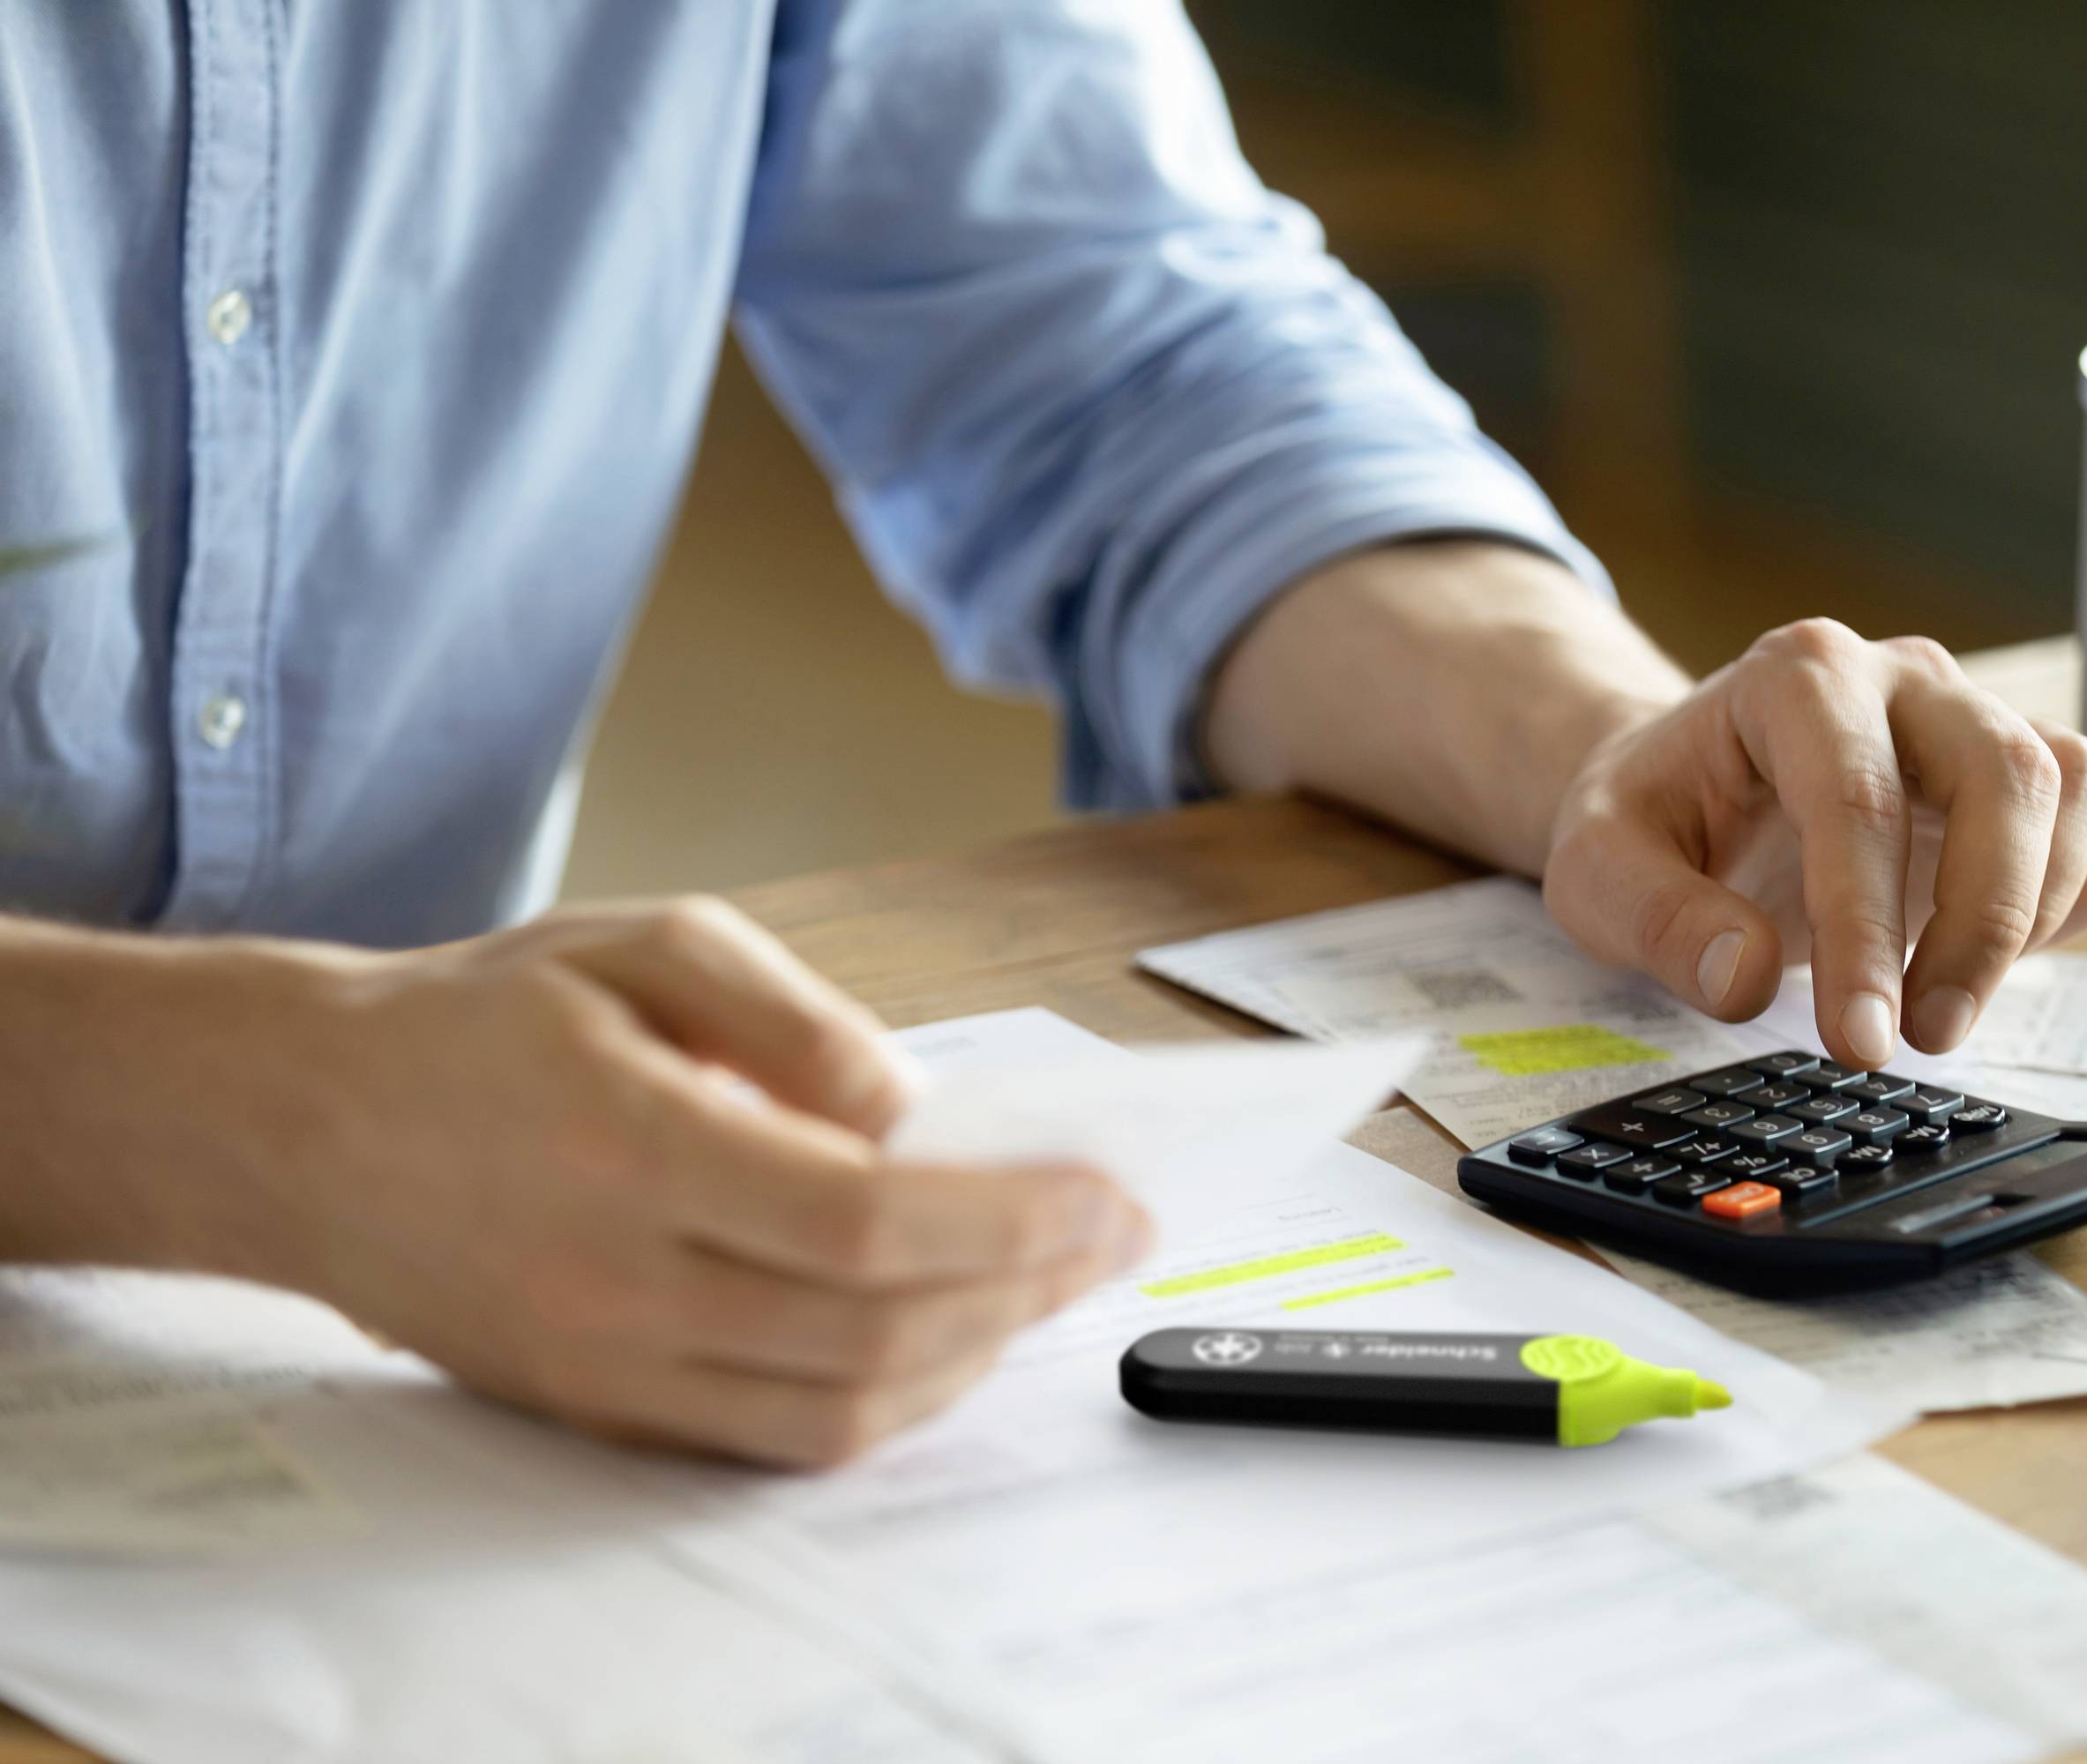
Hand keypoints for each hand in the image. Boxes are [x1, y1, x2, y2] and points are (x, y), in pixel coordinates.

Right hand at [183, 900, 1149, 1466]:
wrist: (303, 1127)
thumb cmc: (480, 1020)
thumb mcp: (643, 946)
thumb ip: (796, 1021)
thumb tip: (917, 1112)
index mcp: (633, 1144)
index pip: (865, 1223)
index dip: (1009, 1219)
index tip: (1106, 1193)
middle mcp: (618, 1278)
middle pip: (875, 1329)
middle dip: (1027, 1288)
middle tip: (1113, 1237)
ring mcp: (606, 1365)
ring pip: (837, 1409)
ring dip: (974, 1356)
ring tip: (1049, 1284)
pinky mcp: (598, 1411)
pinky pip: (774, 1444)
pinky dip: (885, 1404)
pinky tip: (945, 1339)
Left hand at [1542, 620, 2086, 1066]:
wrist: (1686, 783)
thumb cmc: (1650, 820)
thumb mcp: (1596, 871)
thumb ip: (1657, 921)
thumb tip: (1742, 980)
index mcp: (1796, 676)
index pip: (1859, 800)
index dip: (1868, 933)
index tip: (1860, 1041)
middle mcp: (1902, 676)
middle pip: (2005, 774)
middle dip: (1981, 926)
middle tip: (1922, 1039)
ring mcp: (1975, 711)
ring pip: (2076, 785)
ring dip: (2038, 914)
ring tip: (1945, 1004)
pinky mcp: (2025, 760)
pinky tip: (2003, 953)